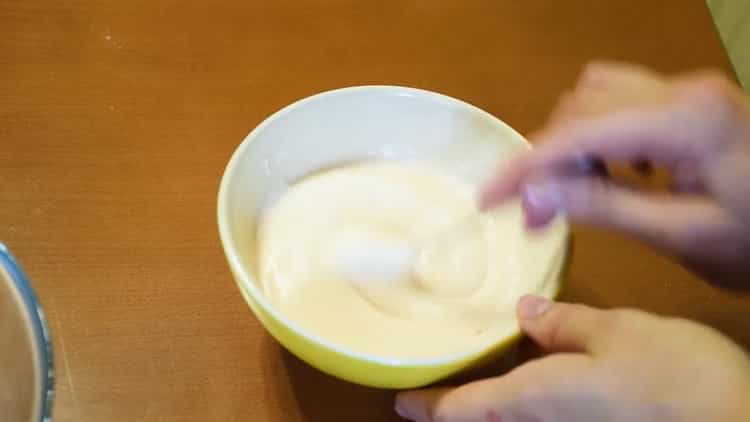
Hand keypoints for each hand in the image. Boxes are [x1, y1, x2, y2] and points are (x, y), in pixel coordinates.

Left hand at [395, 296, 749, 421]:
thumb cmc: (675, 378)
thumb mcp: (617, 333)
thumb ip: (565, 324)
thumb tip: (525, 311)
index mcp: (534, 399)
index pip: (463, 409)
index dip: (428, 404)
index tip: (401, 398)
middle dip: (455, 411)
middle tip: (434, 388)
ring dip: (489, 407)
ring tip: (479, 380)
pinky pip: (544, 421)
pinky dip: (525, 404)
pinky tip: (538, 379)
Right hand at [479, 62, 749, 286]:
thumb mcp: (682, 235)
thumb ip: (603, 205)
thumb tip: (532, 192)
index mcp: (686, 121)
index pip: (579, 131)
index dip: (525, 164)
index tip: (486, 199)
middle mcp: (682, 89)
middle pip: (582, 105)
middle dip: (547, 157)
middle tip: (536, 216)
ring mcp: (688, 89)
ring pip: (596, 96)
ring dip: (570, 142)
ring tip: (570, 194)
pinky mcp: (689, 99)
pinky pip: (620, 101)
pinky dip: (597, 134)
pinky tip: (611, 172)